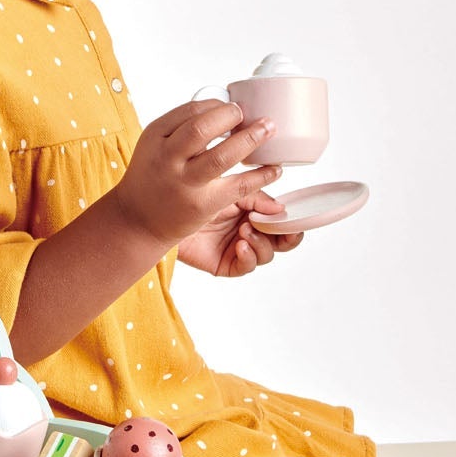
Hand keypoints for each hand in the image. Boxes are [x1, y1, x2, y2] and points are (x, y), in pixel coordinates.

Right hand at [111, 99, 289, 255]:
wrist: (136, 220)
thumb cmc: (151, 178)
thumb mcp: (155, 145)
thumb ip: (182, 129)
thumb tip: (223, 110)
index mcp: (155, 137)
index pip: (190, 110)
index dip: (215, 105)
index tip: (229, 106)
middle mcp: (167, 158)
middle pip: (202, 128)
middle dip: (230, 115)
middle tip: (244, 114)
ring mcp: (184, 183)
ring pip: (222, 156)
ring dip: (251, 138)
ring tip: (268, 128)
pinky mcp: (202, 205)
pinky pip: (238, 186)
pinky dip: (261, 175)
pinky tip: (274, 168)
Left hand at [174, 186, 304, 276]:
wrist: (162, 213)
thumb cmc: (193, 196)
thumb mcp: (229, 191)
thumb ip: (257, 198)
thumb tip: (281, 209)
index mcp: (254, 212)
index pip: (282, 221)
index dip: (292, 223)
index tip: (293, 219)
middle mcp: (250, 230)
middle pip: (281, 242)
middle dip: (284, 237)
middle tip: (280, 230)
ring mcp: (239, 248)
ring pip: (266, 254)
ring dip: (261, 242)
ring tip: (245, 229)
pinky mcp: (226, 264)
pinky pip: (247, 266)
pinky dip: (248, 256)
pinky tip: (240, 244)